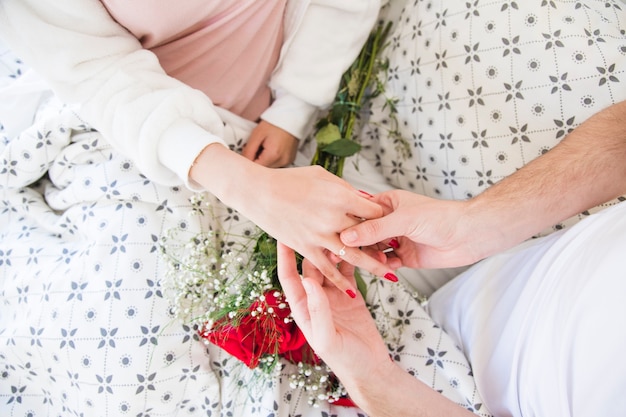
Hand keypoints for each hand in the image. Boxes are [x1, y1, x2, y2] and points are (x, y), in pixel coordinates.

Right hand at [190, 144, 392, 296]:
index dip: (385, 218)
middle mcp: (333, 217)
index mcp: (340, 195)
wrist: (257, 191)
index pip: (374, 210)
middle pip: (368, 233)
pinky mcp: (305, 249)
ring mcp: (319, 235)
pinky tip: (354, 291)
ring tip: (391, 275)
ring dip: (373, 266)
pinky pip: (327, 269)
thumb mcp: (322, 175)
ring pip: (354, 255)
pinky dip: (340, 281)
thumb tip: (364, 200)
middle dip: (385, 243)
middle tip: (400, 251)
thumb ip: (346, 190)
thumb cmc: (289, 178)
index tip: (393, 224)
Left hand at [241, 120, 297, 166]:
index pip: (255, 168)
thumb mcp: (257, 134)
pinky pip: (276, 164)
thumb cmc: (274, 123)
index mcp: (273, 155)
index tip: (248, 152)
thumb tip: (243, 161)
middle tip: (257, 147)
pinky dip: (271, 159)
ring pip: (269, 168)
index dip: (249, 161)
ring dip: (264, 160)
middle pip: (263, 169)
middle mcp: (282, 161)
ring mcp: (287, 162)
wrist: (291, 117)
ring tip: (265, 146)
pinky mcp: (290, 160)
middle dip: (256, 160)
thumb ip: (248, 151)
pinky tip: (272, 149)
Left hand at [277, 243, 474, 416]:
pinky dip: (353, 257)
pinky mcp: (351, 294)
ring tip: (337, 227)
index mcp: (303, 308)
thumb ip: (319, 310)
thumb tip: (308, 281)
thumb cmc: (346, 360)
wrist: (370, 369)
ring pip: (330, 263)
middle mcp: (315, 298)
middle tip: (310, 219)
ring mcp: (333, 294)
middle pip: (309, 263)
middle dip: (310, 242)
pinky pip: (348, 270)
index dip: (284, 254)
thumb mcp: (329, 338)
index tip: (282, 232)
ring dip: (334, 247)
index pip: (289, 275)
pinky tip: (357, 243)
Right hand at [339, 190, 490, 270]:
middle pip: (364, 234)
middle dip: (356, 244)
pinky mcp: (406, 256)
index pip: (360, 213)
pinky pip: (387, 263)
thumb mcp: (403, 220)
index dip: (346, 224)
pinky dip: (384, 267)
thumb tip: (347, 236)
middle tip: (345, 254)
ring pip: (374, 250)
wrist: (469, 235)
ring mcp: (397, 239)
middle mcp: (390, 221)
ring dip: (370, 257)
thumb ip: (375, 229)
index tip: (334, 235)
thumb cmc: (442, 217)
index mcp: (387, 203)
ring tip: (369, 262)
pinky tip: (386, 268)